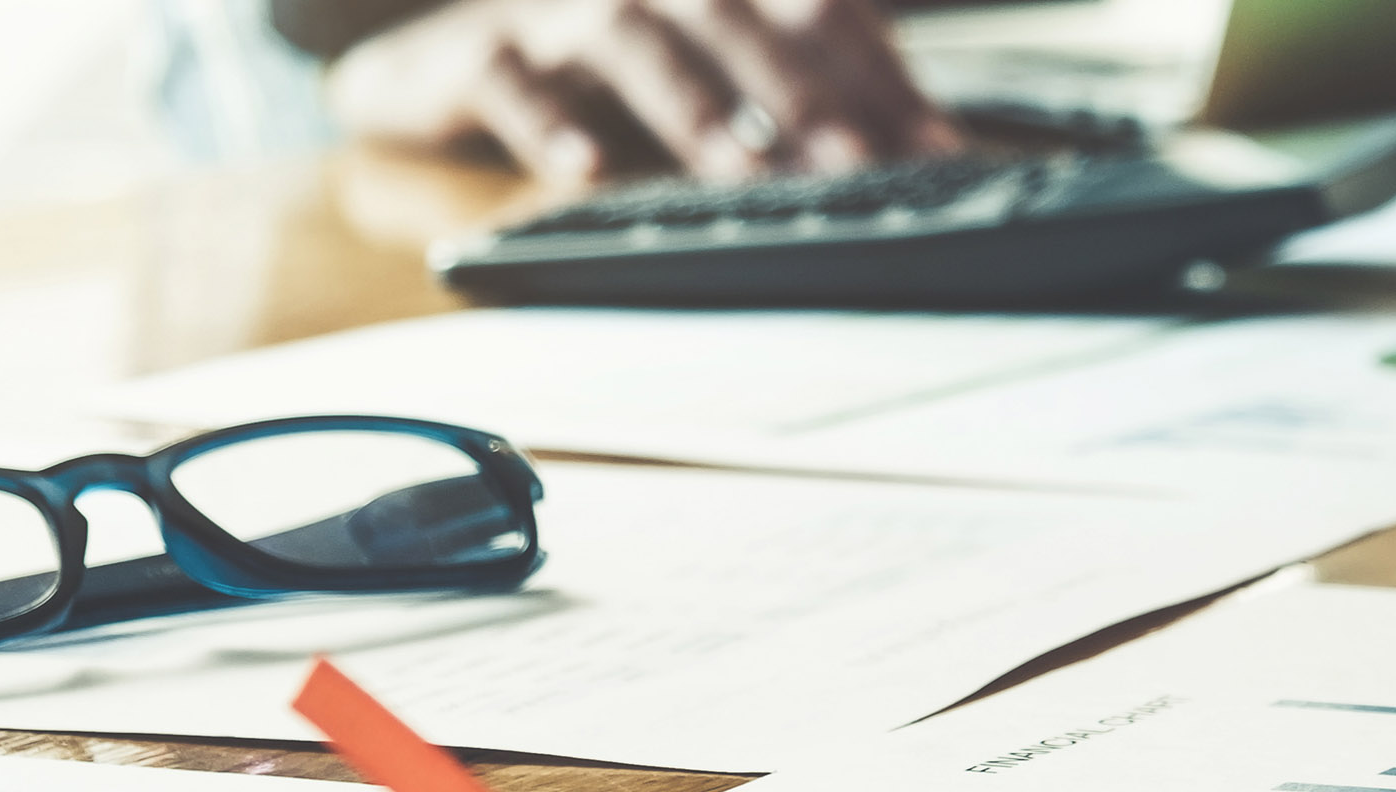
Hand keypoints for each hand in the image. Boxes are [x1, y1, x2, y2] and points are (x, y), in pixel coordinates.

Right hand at [325, 0, 962, 186]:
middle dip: (806, 96)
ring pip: (633, 39)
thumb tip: (943, 155)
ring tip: (742, 171)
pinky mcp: (474, 55)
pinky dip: (547, 122)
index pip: (823, 10)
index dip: (883, 78)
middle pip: (739, 20)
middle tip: (859, 169)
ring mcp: (560, 12)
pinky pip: (506, 80)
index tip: (939, 153)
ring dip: (693, 106)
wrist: (452, 64)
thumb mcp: (728, 75)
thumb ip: (822, 96)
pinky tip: (587, 170)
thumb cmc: (619, 76)